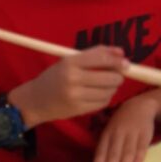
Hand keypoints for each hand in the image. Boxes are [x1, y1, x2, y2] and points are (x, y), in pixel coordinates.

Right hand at [10, 46, 127, 127]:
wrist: (35, 100)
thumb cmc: (55, 77)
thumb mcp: (70, 61)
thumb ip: (95, 54)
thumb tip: (121, 52)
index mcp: (70, 62)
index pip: (102, 58)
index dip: (118, 60)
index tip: (125, 62)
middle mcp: (73, 78)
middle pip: (110, 77)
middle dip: (118, 76)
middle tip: (116, 76)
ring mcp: (76, 96)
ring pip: (109, 91)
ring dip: (112, 88)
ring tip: (104, 85)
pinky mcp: (78, 109)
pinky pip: (103, 102)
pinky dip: (105, 98)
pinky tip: (97, 94)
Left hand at [93, 94, 157, 161]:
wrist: (140, 106)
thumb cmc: (121, 124)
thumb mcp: (110, 131)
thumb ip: (106, 148)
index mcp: (107, 134)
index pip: (101, 152)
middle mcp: (118, 133)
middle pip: (114, 153)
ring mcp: (132, 133)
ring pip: (127, 152)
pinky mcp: (145, 134)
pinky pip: (141, 148)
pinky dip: (138, 159)